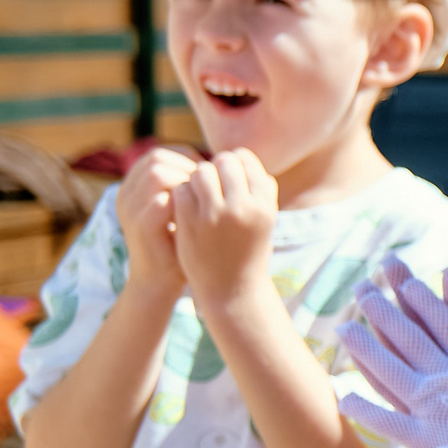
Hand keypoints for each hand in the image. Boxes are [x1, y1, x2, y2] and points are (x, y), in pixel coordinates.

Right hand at [112, 147, 198, 298]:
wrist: (159, 283)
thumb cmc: (177, 244)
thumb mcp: (177, 210)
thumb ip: (184, 187)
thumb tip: (215, 164)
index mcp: (132, 188)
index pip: (158, 154)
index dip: (186, 159)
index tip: (207, 176)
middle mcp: (126, 194)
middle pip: (157, 159)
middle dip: (188, 168)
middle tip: (208, 188)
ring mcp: (131, 210)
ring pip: (158, 174)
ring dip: (187, 183)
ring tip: (204, 200)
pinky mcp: (141, 227)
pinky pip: (162, 200)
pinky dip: (185, 203)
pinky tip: (200, 215)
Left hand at [170, 149, 276, 310]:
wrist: (232, 289)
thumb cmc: (249, 250)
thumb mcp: (264, 219)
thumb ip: (258, 190)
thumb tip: (240, 158)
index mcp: (266, 204)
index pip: (246, 160)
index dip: (234, 163)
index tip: (228, 177)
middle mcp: (244, 207)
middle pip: (224, 162)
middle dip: (215, 169)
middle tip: (211, 184)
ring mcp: (216, 215)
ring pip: (201, 173)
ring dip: (197, 179)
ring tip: (199, 194)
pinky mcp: (190, 223)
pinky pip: (181, 190)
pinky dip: (182, 193)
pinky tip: (186, 207)